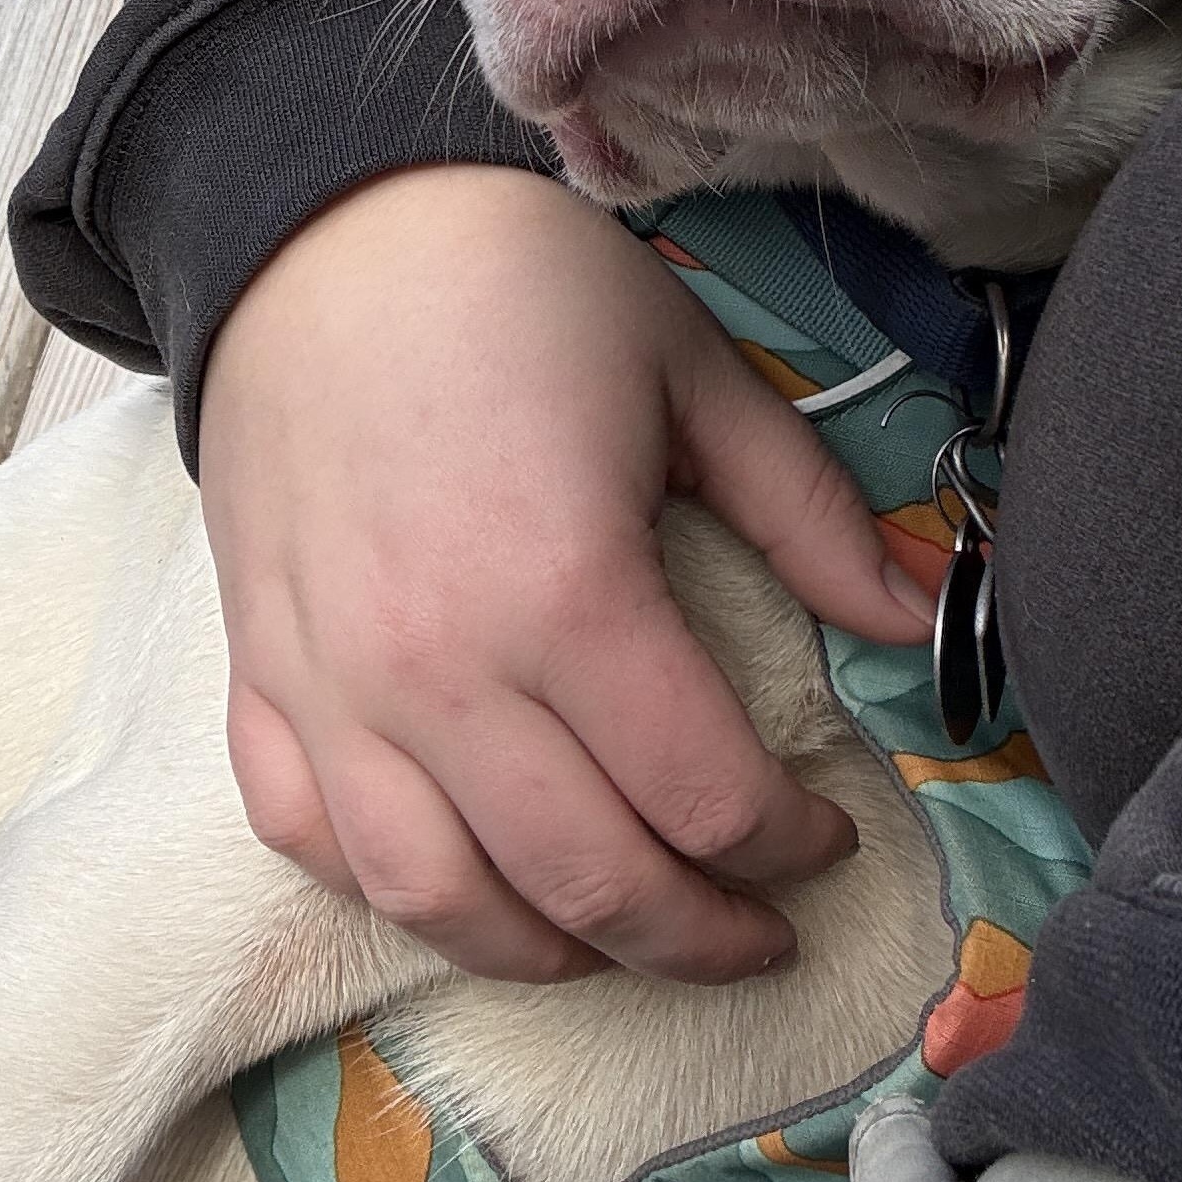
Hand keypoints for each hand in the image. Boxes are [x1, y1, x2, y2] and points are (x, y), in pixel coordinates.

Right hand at [199, 165, 932, 985]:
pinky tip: (458, 876)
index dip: (788, 843)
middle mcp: (438, 669)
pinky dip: (383, 886)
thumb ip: (808, 512)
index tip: (826, 833)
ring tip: (618, 935)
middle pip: (588, 882)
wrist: (322, 228)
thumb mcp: (690, 370)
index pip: (702, 796)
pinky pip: (306, 833)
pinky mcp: (260, 670)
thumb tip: (921, 621)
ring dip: (548, 952)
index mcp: (566, 591)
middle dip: (698, 933)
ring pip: (439, 898)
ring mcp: (332, 683)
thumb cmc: (517, 285)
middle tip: (756, 926)